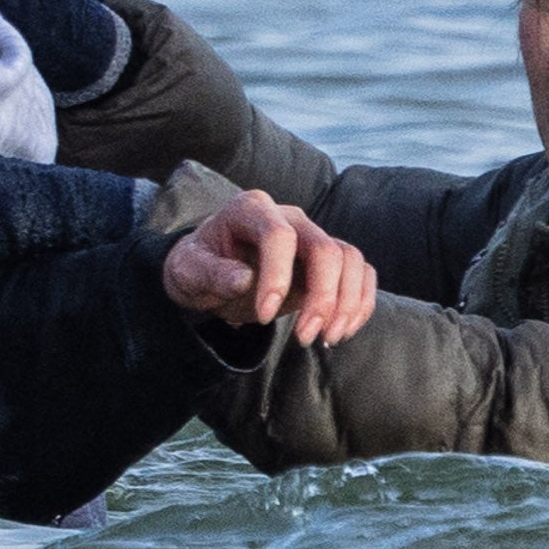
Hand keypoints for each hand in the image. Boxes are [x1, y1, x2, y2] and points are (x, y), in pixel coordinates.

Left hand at [161, 190, 376, 346]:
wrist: (209, 270)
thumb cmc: (198, 265)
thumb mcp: (187, 270)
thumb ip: (211, 273)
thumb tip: (243, 279)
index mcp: (251, 209)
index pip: (278, 235)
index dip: (277, 276)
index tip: (264, 316)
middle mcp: (289, 217)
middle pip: (324, 248)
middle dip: (322, 297)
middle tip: (304, 338)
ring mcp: (312, 236)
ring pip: (350, 259)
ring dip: (346, 303)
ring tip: (327, 339)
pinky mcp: (329, 259)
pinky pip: (361, 272)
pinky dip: (360, 302)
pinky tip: (343, 330)